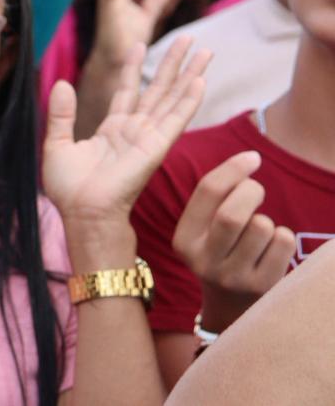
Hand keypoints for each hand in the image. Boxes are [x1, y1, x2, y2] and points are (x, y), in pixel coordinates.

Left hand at [44, 36, 210, 227]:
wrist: (81, 213)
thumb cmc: (70, 189)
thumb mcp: (58, 143)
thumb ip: (61, 114)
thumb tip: (60, 83)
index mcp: (112, 131)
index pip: (128, 91)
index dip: (133, 68)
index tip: (140, 45)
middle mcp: (134, 131)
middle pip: (158, 90)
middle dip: (172, 64)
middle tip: (188, 40)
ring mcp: (148, 138)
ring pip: (172, 99)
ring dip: (189, 75)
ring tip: (204, 51)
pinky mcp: (156, 148)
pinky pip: (175, 120)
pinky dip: (188, 100)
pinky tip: (200, 81)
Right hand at [172, 151, 295, 333]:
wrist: (230, 308)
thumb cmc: (220, 252)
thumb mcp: (203, 230)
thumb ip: (215, 197)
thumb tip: (249, 159)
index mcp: (183, 240)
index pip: (206, 193)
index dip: (233, 168)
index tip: (252, 158)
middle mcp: (203, 261)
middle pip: (233, 213)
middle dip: (251, 191)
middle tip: (256, 191)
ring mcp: (233, 277)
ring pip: (262, 226)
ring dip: (266, 220)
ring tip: (259, 231)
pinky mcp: (262, 287)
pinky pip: (283, 242)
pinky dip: (282, 237)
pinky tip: (271, 248)